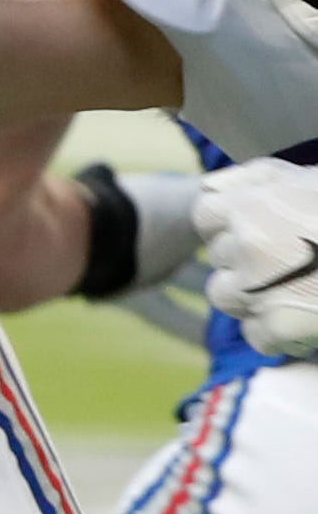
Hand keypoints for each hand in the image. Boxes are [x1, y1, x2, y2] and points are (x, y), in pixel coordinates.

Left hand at [194, 159, 317, 358]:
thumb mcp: (307, 177)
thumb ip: (255, 179)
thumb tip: (208, 190)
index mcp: (250, 205)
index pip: (205, 217)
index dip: (231, 225)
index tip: (263, 230)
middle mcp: (247, 244)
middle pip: (218, 260)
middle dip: (247, 262)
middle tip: (294, 261)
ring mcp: (259, 287)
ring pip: (227, 299)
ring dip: (255, 297)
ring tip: (301, 287)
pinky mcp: (280, 326)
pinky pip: (257, 336)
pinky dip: (280, 334)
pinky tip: (311, 316)